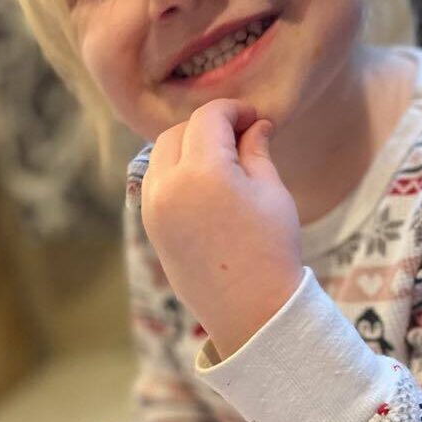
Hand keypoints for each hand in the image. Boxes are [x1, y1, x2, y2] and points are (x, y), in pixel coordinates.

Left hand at [141, 99, 301, 358]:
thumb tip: (254, 125)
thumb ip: (256, 150)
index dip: (233, 110)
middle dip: (207, 125)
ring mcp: (153, 208)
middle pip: (178, 132)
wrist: (251, 310)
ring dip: (186, 145)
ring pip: (159, 155)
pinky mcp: (150, 227)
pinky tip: (203, 182)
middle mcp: (168, 186)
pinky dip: (173, 171)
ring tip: (220, 159)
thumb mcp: (271, 192)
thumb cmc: (271, 248)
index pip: (209, 118)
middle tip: (239, 136)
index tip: (254, 118)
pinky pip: (154, 182)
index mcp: (202, 172)